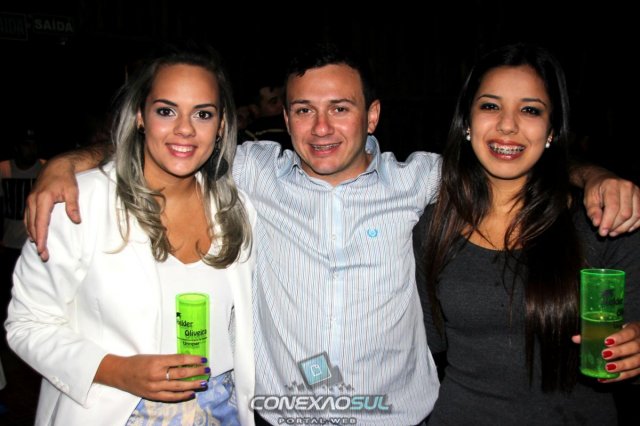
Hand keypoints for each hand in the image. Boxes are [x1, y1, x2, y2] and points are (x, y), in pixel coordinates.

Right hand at [25, 156, 80, 260]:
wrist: (57, 165)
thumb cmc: (66, 178)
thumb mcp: (72, 191)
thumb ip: (73, 206)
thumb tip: (76, 220)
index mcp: (43, 199)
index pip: (41, 223)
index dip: (41, 237)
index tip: (42, 249)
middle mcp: (33, 201)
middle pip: (33, 225)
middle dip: (37, 241)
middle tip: (43, 255)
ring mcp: (30, 201)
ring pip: (28, 222)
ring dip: (33, 236)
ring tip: (39, 249)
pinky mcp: (31, 201)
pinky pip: (28, 217)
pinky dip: (30, 227)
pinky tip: (34, 235)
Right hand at [95, 353, 209, 401]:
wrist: (120, 373)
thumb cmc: (138, 362)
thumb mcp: (153, 356)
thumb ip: (169, 360)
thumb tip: (187, 361)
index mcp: (157, 361)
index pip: (180, 360)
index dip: (193, 359)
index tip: (204, 359)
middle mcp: (156, 374)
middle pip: (181, 373)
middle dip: (197, 372)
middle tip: (207, 370)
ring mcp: (155, 387)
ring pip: (178, 386)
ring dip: (193, 385)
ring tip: (204, 382)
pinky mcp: (153, 395)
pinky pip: (170, 397)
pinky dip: (182, 396)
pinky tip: (192, 393)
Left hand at [572, 322, 639, 382]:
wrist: (637, 340)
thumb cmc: (622, 334)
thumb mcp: (613, 330)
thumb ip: (595, 333)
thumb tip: (575, 339)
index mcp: (635, 329)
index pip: (630, 332)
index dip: (620, 337)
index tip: (607, 341)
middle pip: (635, 347)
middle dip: (620, 352)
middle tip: (605, 355)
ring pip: (637, 362)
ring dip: (621, 366)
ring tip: (607, 368)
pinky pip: (632, 374)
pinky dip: (618, 377)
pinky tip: (606, 378)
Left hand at [583, 173, 639, 236]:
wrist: (602, 178)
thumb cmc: (595, 190)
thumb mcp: (588, 199)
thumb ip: (592, 211)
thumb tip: (597, 224)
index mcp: (611, 185)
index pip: (613, 207)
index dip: (608, 222)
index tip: (602, 232)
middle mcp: (627, 186)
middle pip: (626, 213)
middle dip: (616, 226)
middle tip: (607, 233)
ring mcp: (636, 191)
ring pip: (636, 215)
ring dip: (625, 227)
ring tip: (614, 232)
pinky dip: (635, 224)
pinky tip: (625, 229)